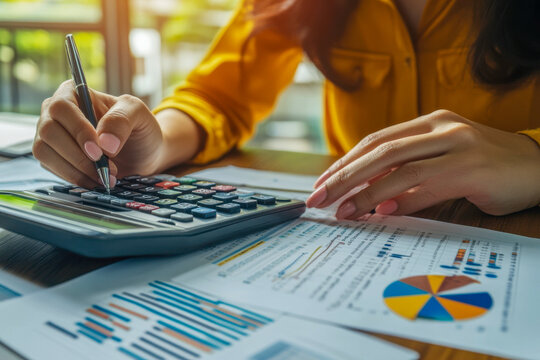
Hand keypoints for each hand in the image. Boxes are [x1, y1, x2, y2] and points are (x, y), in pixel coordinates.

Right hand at [34, 81, 165, 187]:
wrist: (144, 153)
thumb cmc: (139, 128)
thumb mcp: (139, 115)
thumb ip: (121, 120)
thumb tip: (104, 143)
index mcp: (75, 93)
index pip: (62, 107)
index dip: (78, 130)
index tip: (98, 151)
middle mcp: (56, 112)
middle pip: (49, 131)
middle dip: (77, 155)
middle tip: (105, 169)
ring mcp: (51, 134)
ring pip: (44, 151)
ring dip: (75, 169)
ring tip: (104, 177)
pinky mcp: (51, 156)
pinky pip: (51, 168)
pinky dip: (74, 178)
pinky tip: (95, 181)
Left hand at [307, 110, 539, 217]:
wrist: (539, 166)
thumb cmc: (486, 167)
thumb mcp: (442, 163)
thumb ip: (409, 173)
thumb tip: (370, 197)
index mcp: (428, 122)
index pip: (375, 140)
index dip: (345, 162)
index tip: (323, 183)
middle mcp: (440, 128)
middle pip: (379, 150)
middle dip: (344, 176)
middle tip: (319, 197)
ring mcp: (457, 145)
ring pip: (399, 166)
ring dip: (366, 192)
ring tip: (343, 210)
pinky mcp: (473, 168)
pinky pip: (428, 184)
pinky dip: (403, 199)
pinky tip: (381, 212)